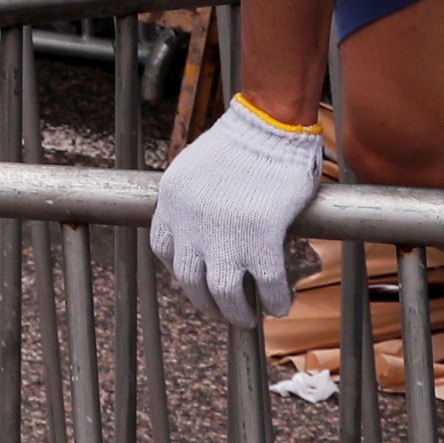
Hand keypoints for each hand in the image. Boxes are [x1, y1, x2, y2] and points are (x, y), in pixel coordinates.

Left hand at [149, 98, 326, 324]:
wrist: (268, 125)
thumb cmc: (242, 140)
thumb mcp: (196, 166)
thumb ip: (194, 199)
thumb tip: (203, 226)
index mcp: (172, 200)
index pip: (164, 248)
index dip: (181, 269)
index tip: (197, 277)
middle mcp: (191, 221)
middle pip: (190, 280)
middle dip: (207, 301)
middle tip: (224, 309)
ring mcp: (225, 233)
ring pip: (224, 293)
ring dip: (237, 312)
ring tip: (249, 317)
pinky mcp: (261, 237)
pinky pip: (266, 285)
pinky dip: (273, 301)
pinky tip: (279, 304)